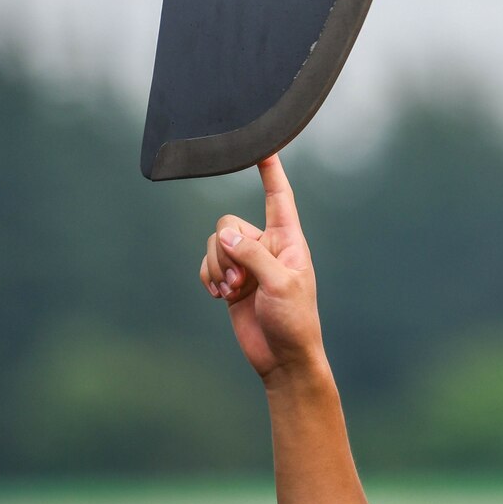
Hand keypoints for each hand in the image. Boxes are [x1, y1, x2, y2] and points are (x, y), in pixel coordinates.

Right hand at [199, 155, 322, 383]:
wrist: (282, 358)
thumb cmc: (295, 321)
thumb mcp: (280, 284)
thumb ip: (253, 255)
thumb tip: (224, 237)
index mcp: (289, 240)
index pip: (278, 197)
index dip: (271, 170)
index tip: (263, 144)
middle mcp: (267, 246)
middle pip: (228, 224)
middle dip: (225, 251)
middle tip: (239, 281)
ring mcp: (247, 264)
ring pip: (215, 245)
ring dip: (216, 268)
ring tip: (232, 292)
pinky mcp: (231, 281)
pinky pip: (208, 264)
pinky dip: (208, 278)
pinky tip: (219, 296)